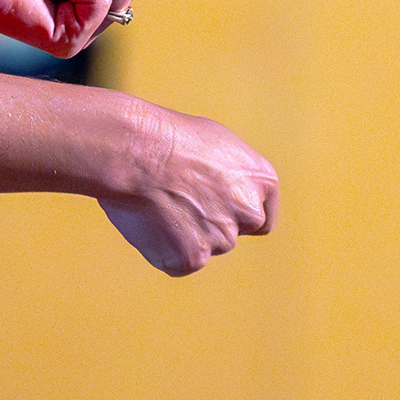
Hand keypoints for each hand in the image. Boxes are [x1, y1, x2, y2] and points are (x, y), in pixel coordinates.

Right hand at [98, 101, 277, 275]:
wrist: (135, 151)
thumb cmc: (170, 138)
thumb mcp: (218, 146)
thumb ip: (233, 177)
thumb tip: (226, 192)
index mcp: (263, 180)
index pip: (261, 217)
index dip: (235, 215)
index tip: (216, 211)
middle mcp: (250, 212)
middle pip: (232, 233)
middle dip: (211, 227)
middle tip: (179, 203)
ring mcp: (222, 239)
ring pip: (204, 247)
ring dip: (184, 236)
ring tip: (160, 205)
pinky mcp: (192, 259)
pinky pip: (178, 261)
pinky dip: (164, 249)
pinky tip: (151, 221)